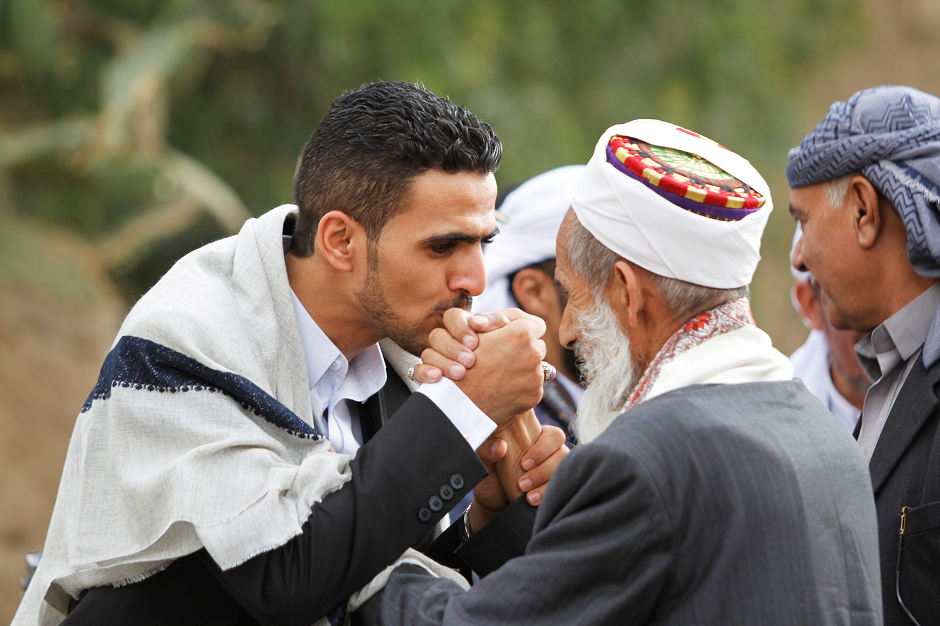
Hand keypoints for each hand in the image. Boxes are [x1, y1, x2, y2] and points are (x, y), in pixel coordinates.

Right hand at [419, 309, 546, 422]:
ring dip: (523, 366)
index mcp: (522, 333)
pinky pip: (532, 385)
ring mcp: (536, 376)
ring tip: (501, 372)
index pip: (536, 324)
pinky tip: (503, 386)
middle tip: (504, 355)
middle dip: (524, 348)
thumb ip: (497, 321)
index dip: (523, 327)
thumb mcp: (476, 331)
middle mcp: (534, 353)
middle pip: (537, 345)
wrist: (460, 400)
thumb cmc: (462, 361)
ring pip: (536, 366)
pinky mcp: (535, 395)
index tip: (514, 335)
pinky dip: (521, 385)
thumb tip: (508, 322)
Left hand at [467, 412, 568, 533]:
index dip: (542, 449)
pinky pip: (561, 490)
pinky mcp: (555, 487)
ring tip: (528, 497)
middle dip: (543, 470)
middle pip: (562, 453)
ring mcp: (554, 470)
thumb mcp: (483, 464)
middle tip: (523, 483)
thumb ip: (486, 451)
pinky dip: (548, 496)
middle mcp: (549, 451)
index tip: (524, 464)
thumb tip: (499, 447)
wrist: (492, 504)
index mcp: (534, 437)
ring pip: (563, 472)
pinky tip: (533, 502)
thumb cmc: (489, 477)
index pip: (553, 435)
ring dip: (546, 485)